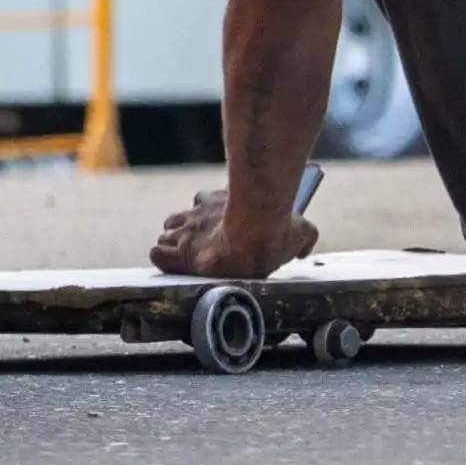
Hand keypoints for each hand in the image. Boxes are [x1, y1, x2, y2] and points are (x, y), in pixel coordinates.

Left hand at [149, 186, 317, 277]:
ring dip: (172, 245)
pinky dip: (162, 259)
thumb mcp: (301, 231)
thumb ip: (303, 237)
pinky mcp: (181, 254)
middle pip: (181, 220)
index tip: (218, 228)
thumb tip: (304, 247)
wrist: (257, 236)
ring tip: (183, 258)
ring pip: (168, 236)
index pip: (204, 204)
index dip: (206, 216)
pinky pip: (160, 255)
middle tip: (198, 247)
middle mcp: (199, 213)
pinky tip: (169, 264)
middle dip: (185, 232)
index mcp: (221, 200)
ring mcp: (187, 232)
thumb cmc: (275, 229)